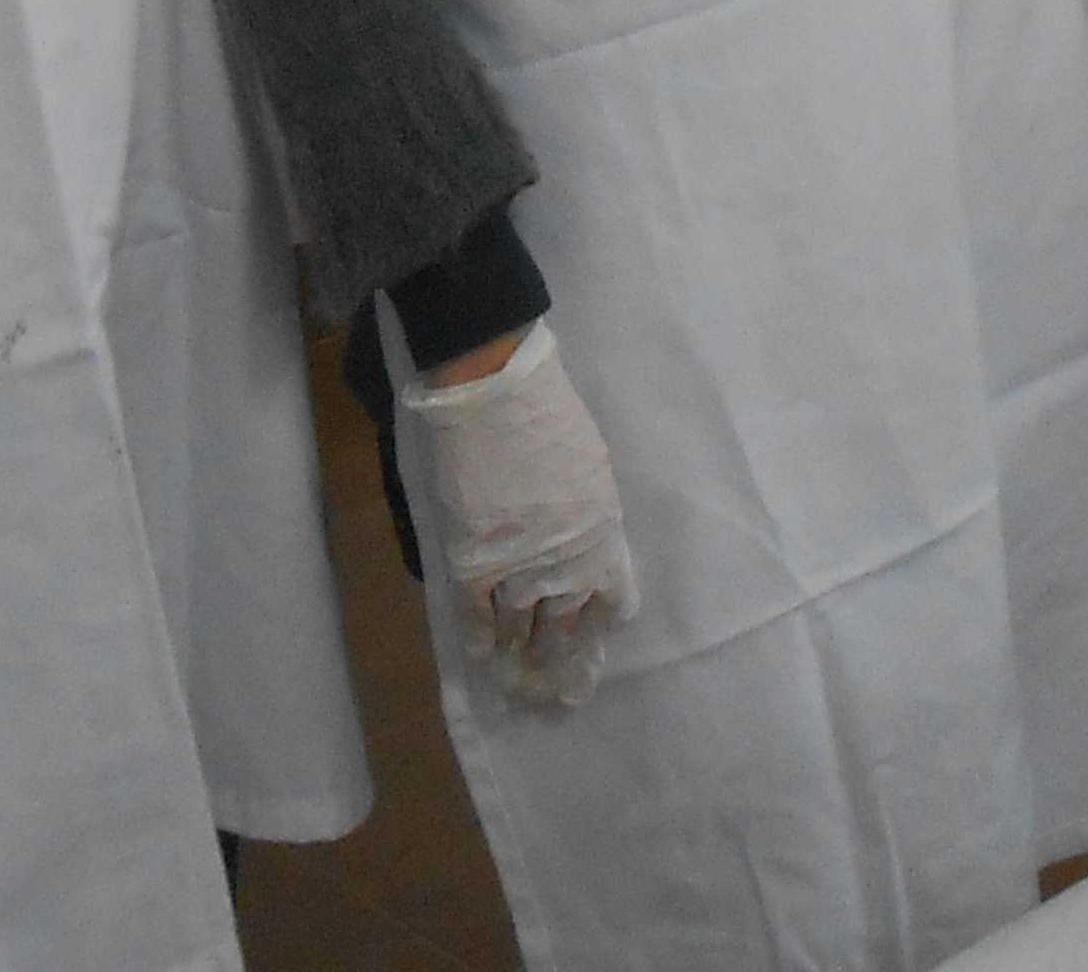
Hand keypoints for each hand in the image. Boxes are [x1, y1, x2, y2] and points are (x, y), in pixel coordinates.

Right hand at [396, 323, 636, 707]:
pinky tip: (483, 655)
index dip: (600, 627)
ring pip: (521, 628)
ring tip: (521, 685)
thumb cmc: (550, 416)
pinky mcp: (475, 559)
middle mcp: (567, 562)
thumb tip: (581, 541)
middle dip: (563, 663)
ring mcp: (519, 565)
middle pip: (567, 626)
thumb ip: (590, 515)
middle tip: (561, 695)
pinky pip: (478, 613)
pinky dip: (480, 637)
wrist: (497, 392)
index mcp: (602, 535)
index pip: (612, 600)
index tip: (594, 647)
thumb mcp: (592, 468)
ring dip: (521, 659)